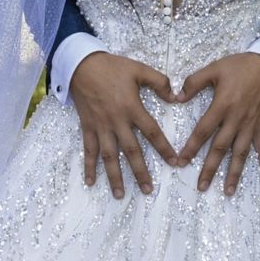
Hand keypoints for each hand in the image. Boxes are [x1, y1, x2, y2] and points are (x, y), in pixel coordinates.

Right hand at [70, 50, 177, 198]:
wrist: (83, 65)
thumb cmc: (113, 67)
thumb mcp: (139, 69)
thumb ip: (159, 82)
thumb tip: (176, 97)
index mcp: (132, 108)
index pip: (152, 132)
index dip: (164, 148)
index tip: (174, 162)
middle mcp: (117, 121)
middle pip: (131, 151)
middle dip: (140, 171)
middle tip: (148, 190)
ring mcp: (101, 126)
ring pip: (109, 156)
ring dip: (115, 176)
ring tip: (120, 195)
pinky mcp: (87, 127)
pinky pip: (88, 150)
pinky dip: (89, 166)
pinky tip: (90, 182)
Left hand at [175, 53, 259, 195]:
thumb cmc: (239, 66)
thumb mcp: (214, 69)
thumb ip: (194, 82)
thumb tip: (176, 98)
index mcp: (222, 106)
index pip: (203, 131)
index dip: (191, 147)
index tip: (181, 162)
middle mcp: (236, 120)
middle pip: (220, 148)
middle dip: (210, 169)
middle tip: (201, 187)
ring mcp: (251, 125)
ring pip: (241, 153)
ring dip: (234, 173)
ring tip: (227, 191)